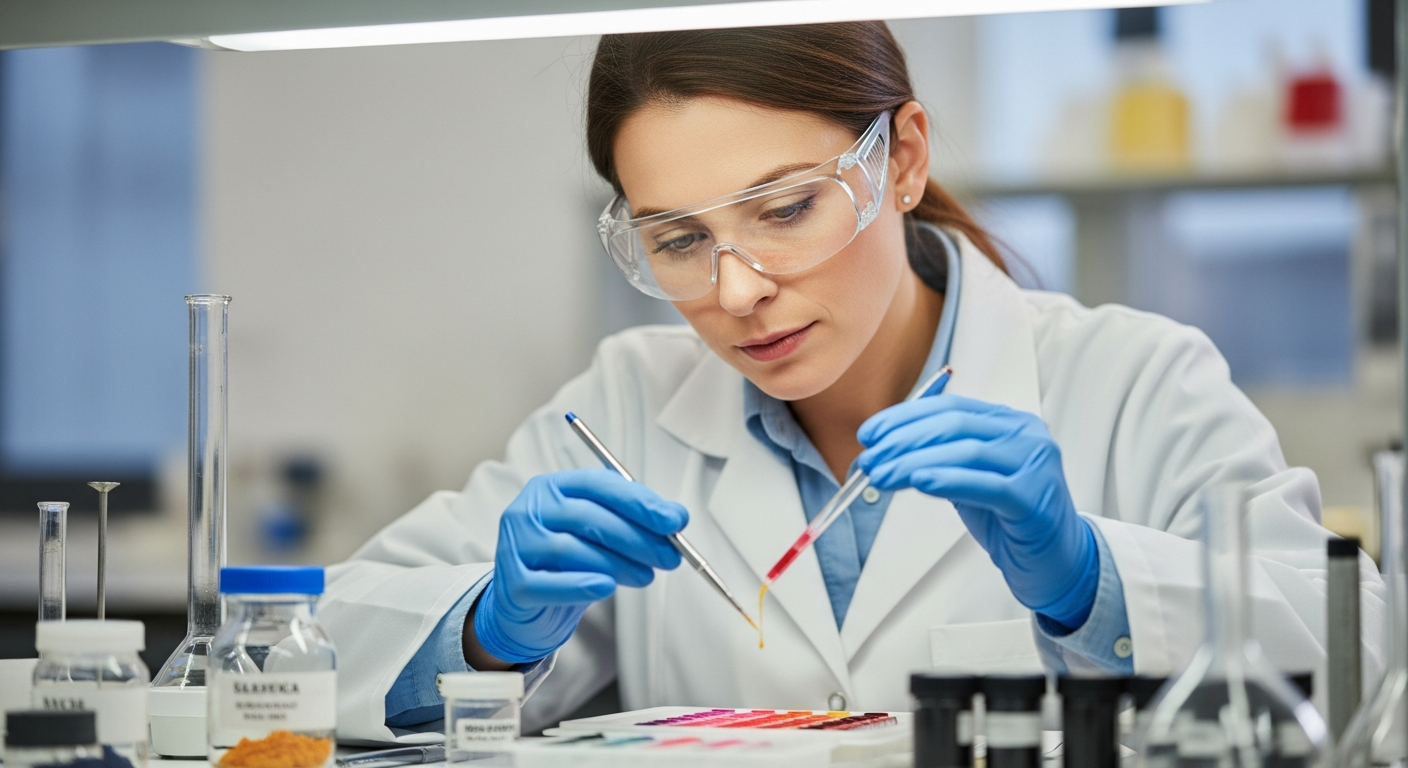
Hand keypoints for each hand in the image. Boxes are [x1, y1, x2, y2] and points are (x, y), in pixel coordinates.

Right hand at [472, 469, 687, 663]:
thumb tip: (676, 518)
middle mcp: (529, 509)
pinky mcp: (511, 583)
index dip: (639, 502)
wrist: (526, 604)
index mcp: (552, 486)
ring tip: (646, 576)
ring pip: (572, 550)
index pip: (598, 484)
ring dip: (617, 564)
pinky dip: (581, 585)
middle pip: (588, 517)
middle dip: (637, 537)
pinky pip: (550, 584)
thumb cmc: (568, 561)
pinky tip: (606, 588)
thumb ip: (633, 521)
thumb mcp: (599, 533)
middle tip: (669, 556)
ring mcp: (515, 545)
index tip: (674, 521)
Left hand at [855, 395, 1097, 629]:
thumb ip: (938, 459)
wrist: (1057, 562)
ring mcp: (1035, 464)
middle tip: (870, 457)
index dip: (904, 417)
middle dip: (903, 440)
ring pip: (966, 451)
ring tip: (881, 475)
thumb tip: (884, 452)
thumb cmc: (1011, 520)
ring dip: (914, 461)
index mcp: (1008, 423)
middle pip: (954, 425)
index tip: (870, 434)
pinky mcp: (1036, 499)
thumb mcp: (969, 479)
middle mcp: (1025, 435)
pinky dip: (948, 479)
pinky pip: (986, 484)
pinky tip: (919, 481)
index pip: (949, 407)